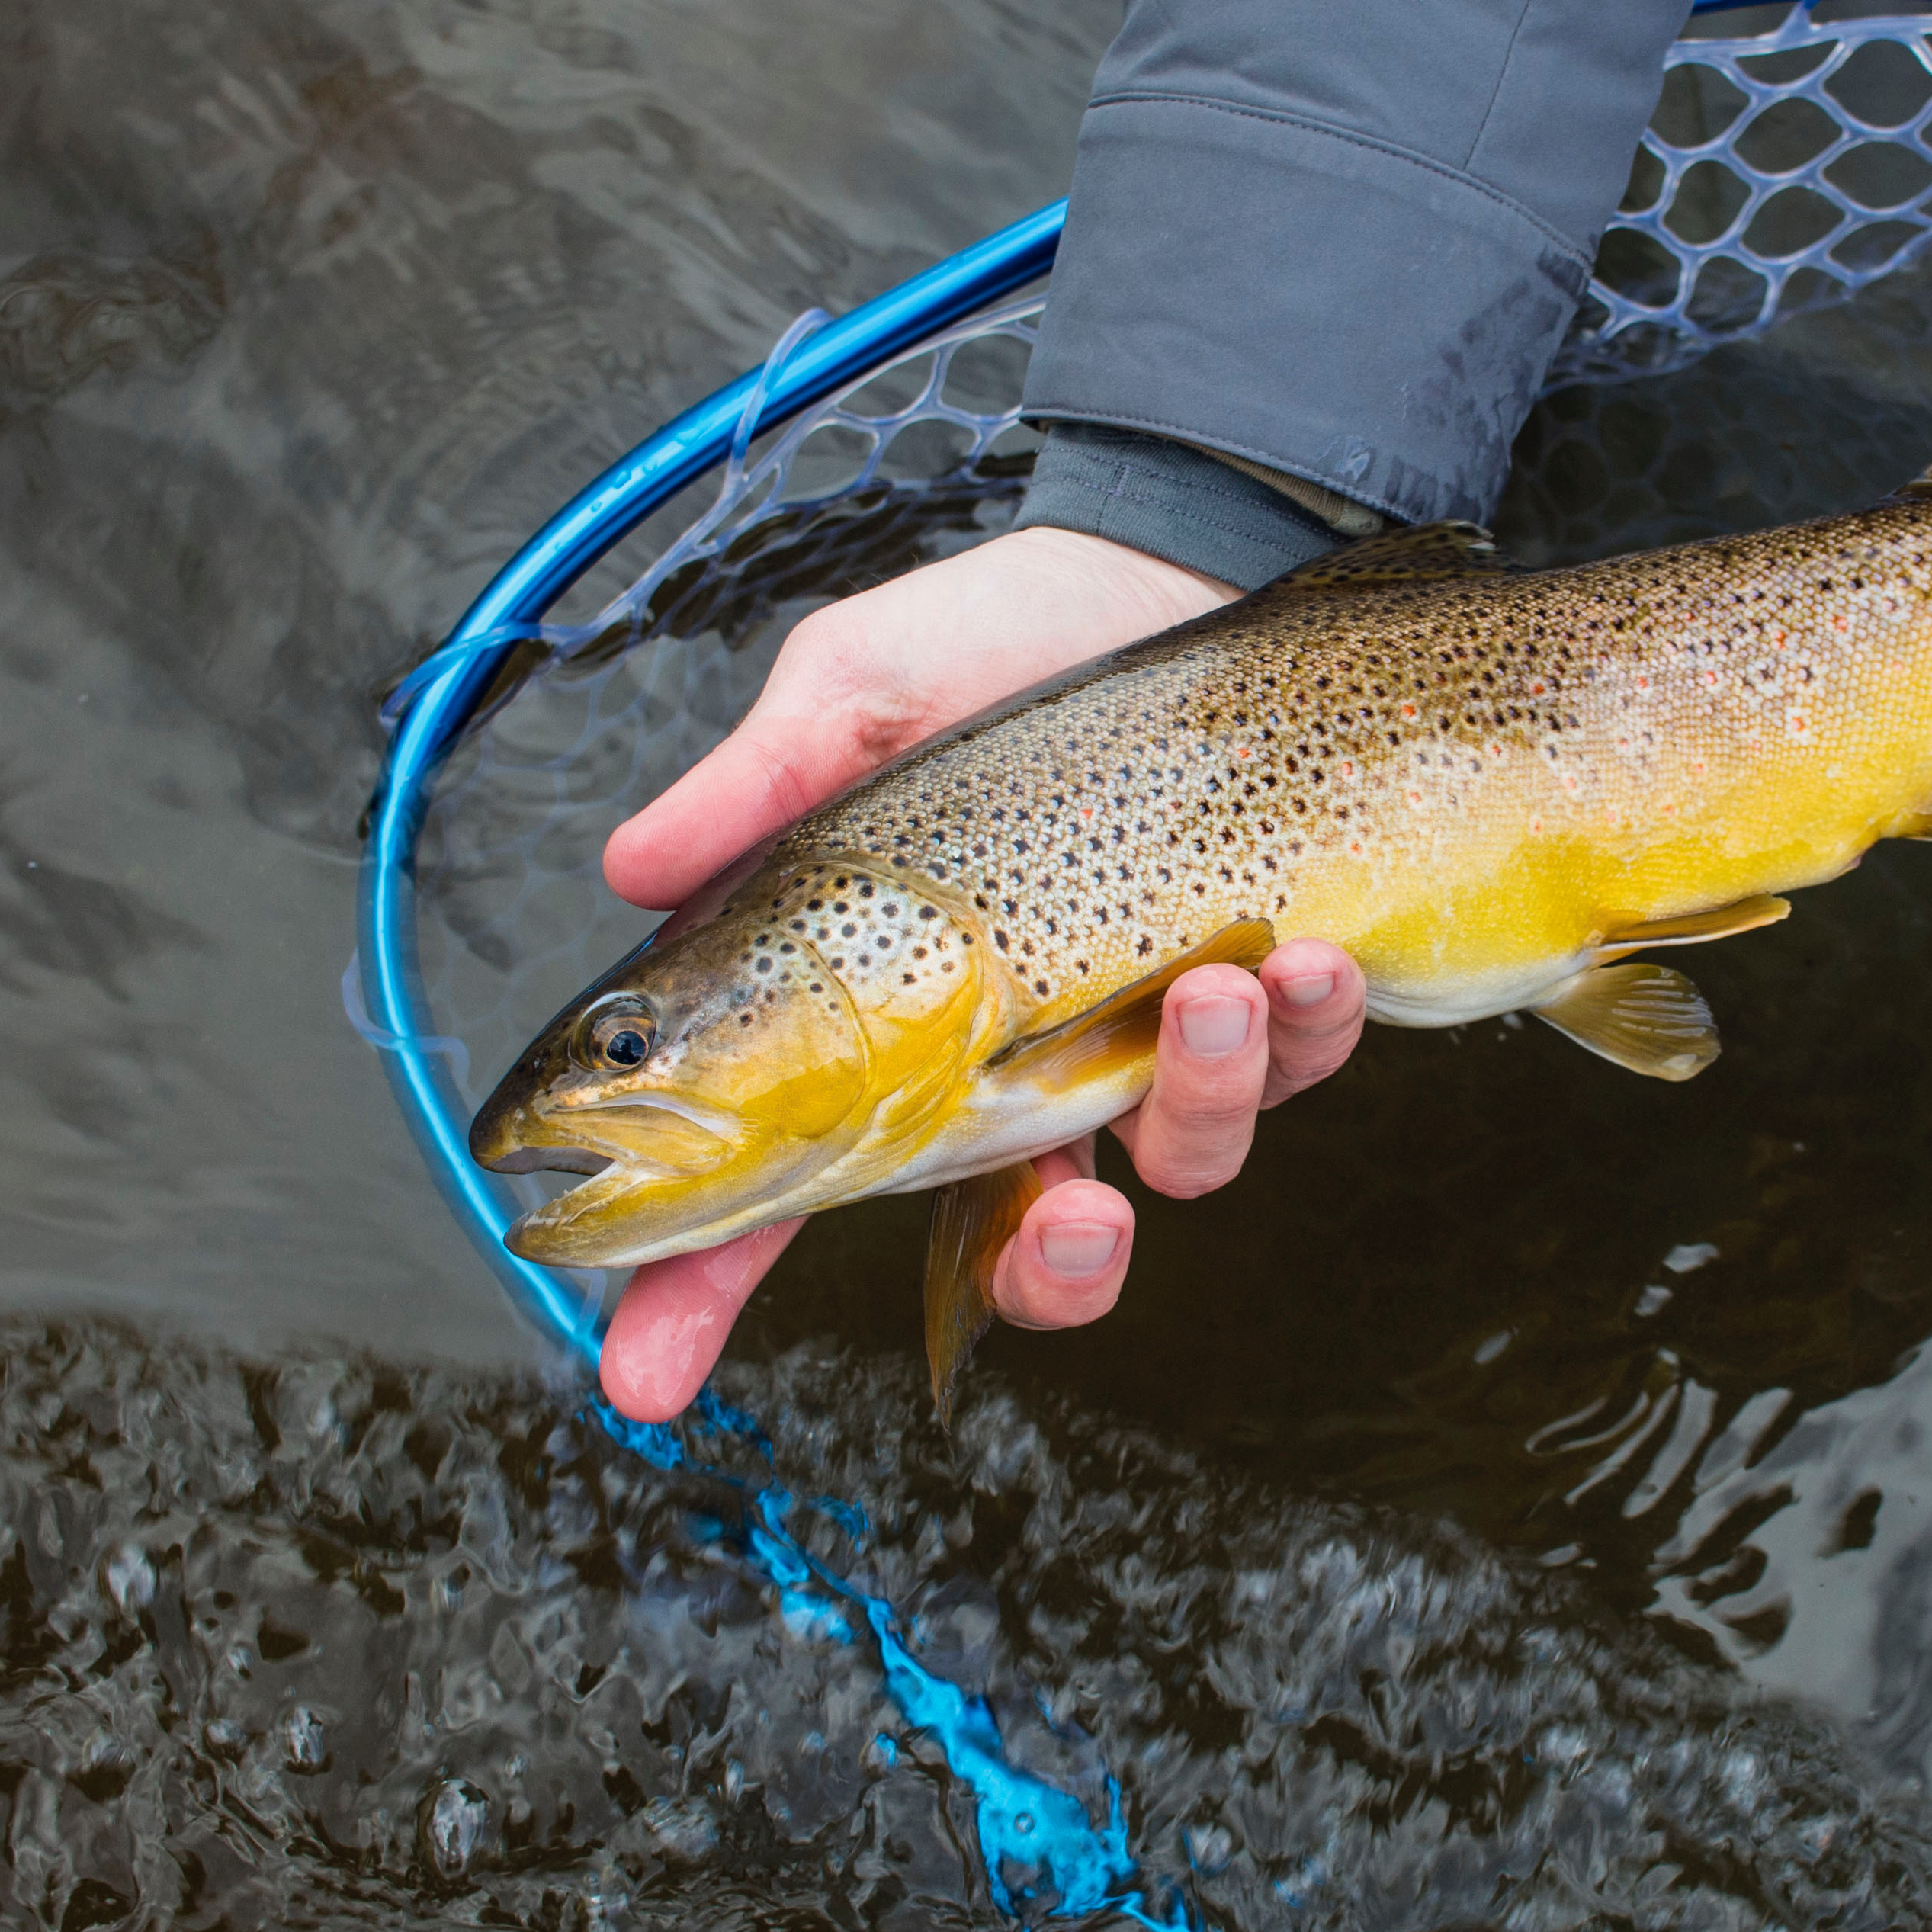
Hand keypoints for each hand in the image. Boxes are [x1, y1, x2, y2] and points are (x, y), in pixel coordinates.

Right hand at [590, 527, 1368, 1421]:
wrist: (1173, 558)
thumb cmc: (999, 634)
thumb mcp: (860, 693)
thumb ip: (759, 787)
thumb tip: (630, 868)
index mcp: (882, 1025)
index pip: (775, 1190)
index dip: (700, 1293)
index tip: (645, 1373)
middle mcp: (1013, 1063)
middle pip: (1019, 1245)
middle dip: (1054, 1266)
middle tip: (1074, 1216)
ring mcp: (1144, 1037)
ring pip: (1177, 1165)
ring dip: (1204, 1099)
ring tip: (1213, 986)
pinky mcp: (1262, 986)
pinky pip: (1294, 1065)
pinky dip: (1300, 1029)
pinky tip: (1297, 953)